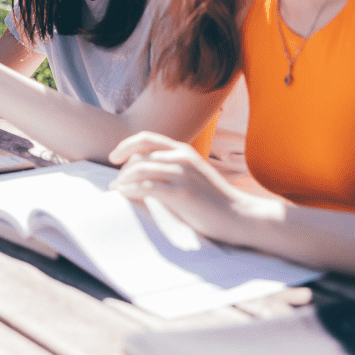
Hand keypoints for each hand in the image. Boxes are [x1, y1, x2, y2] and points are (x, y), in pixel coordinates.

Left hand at [109, 132, 261, 244]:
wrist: (241, 216)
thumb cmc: (213, 199)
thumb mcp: (191, 174)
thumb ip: (171, 167)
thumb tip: (142, 171)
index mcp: (182, 150)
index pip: (146, 138)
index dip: (125, 145)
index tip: (113, 158)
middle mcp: (181, 157)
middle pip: (139, 153)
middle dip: (121, 167)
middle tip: (114, 182)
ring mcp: (183, 174)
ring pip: (141, 168)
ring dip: (123, 179)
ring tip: (116, 190)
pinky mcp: (183, 193)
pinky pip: (148, 186)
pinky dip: (131, 189)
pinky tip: (125, 195)